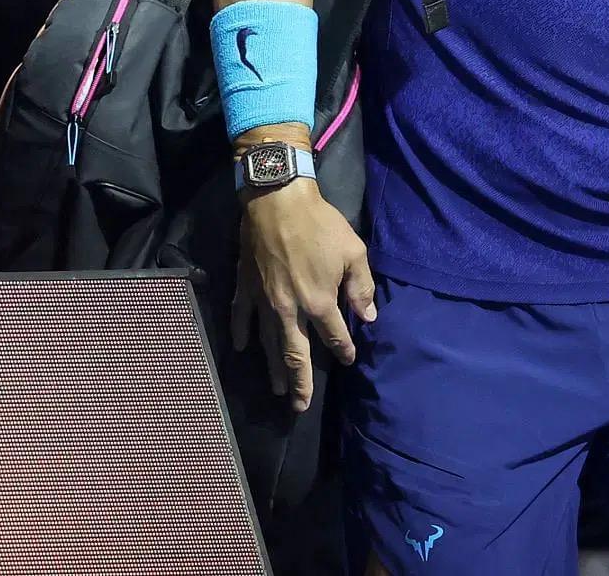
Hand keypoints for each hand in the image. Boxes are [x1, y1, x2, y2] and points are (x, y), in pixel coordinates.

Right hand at [231, 176, 375, 412]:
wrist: (277, 201)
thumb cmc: (320, 225)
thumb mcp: (353, 252)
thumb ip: (361, 287)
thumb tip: (368, 317)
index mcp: (318, 302)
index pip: (334, 336)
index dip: (343, 349)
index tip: (348, 359)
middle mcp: (289, 310)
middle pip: (294, 355)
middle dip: (299, 383)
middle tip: (299, 407)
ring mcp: (264, 302)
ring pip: (268, 344)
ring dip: (273, 369)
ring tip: (276, 390)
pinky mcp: (245, 288)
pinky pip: (241, 318)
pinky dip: (241, 335)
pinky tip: (241, 349)